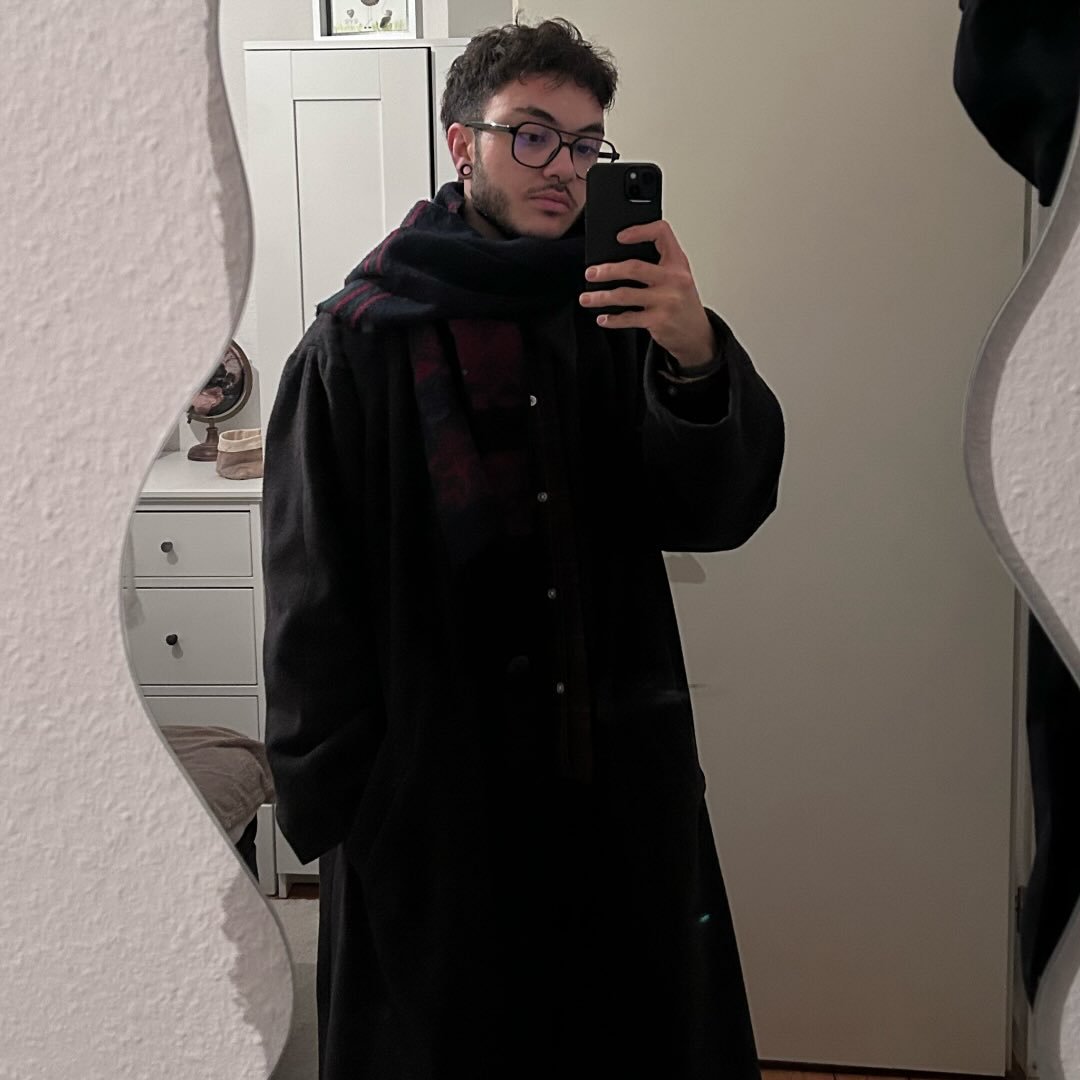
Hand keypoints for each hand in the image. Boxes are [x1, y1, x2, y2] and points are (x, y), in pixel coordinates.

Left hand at [579, 219, 716, 369]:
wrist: (696, 334)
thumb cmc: (682, 301)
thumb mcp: (678, 277)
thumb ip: (657, 264)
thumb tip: (616, 260)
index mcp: (678, 262)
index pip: (662, 234)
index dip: (640, 231)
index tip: (619, 237)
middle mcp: (674, 279)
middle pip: (634, 267)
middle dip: (608, 270)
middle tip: (591, 273)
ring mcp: (667, 301)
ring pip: (625, 295)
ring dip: (601, 297)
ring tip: (586, 298)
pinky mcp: (658, 321)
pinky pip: (628, 318)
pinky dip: (612, 319)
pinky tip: (603, 318)